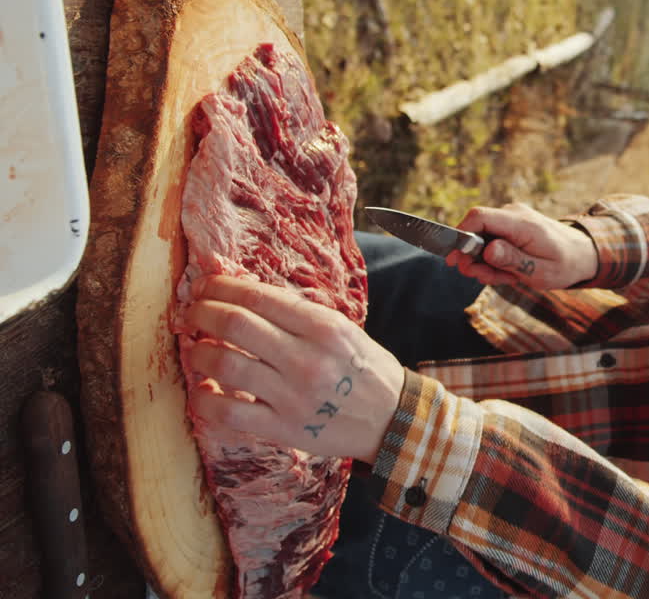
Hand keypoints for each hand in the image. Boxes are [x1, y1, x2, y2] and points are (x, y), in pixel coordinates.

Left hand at [182, 275, 405, 464]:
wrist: (392, 420)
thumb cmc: (364, 370)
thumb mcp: (342, 331)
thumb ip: (298, 316)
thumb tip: (244, 299)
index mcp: (324, 327)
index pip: (258, 297)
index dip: (221, 286)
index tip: (205, 286)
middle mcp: (307, 358)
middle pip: (235, 324)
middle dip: (202, 312)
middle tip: (192, 312)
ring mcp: (292, 395)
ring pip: (224, 364)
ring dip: (199, 352)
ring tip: (198, 349)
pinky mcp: (282, 428)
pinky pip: (228, 412)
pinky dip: (203, 399)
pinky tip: (202, 390)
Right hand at [448, 202, 597, 288]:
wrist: (582, 253)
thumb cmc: (565, 264)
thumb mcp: (541, 270)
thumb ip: (513, 260)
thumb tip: (487, 250)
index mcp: (522, 223)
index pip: (479, 217)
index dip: (460, 236)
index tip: (455, 260)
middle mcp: (513, 215)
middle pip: (475, 230)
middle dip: (473, 259)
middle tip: (487, 279)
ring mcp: (511, 218)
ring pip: (481, 239)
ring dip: (485, 263)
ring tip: (506, 277)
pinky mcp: (510, 226)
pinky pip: (490, 240)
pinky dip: (493, 259)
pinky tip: (509, 271)